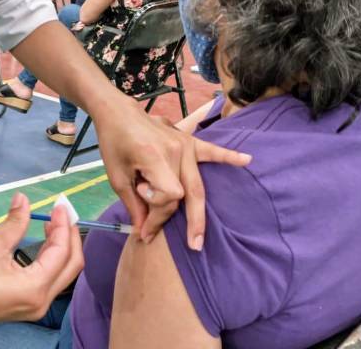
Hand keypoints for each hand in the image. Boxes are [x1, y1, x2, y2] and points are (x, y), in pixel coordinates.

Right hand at [0, 194, 82, 331]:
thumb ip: (14, 222)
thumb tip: (24, 199)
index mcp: (34, 289)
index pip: (61, 253)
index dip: (63, 226)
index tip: (59, 205)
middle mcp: (39, 303)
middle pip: (70, 267)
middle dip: (69, 238)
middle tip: (61, 214)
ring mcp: (32, 308)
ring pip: (61, 275)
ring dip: (61, 249)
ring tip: (52, 224)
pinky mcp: (22, 307)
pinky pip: (47, 282)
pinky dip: (49, 261)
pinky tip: (42, 243)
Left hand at [93, 101, 250, 250]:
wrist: (118, 113)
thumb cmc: (114, 144)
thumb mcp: (117, 176)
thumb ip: (133, 204)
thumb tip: (144, 230)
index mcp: (155, 157)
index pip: (169, 196)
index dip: (156, 210)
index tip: (141, 212)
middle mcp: (175, 151)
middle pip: (185, 194)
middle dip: (182, 221)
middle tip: (190, 247)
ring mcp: (184, 144)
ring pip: (196, 185)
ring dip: (197, 213)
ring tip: (200, 238)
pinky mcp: (188, 141)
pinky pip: (211, 151)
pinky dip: (229, 156)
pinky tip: (247, 160)